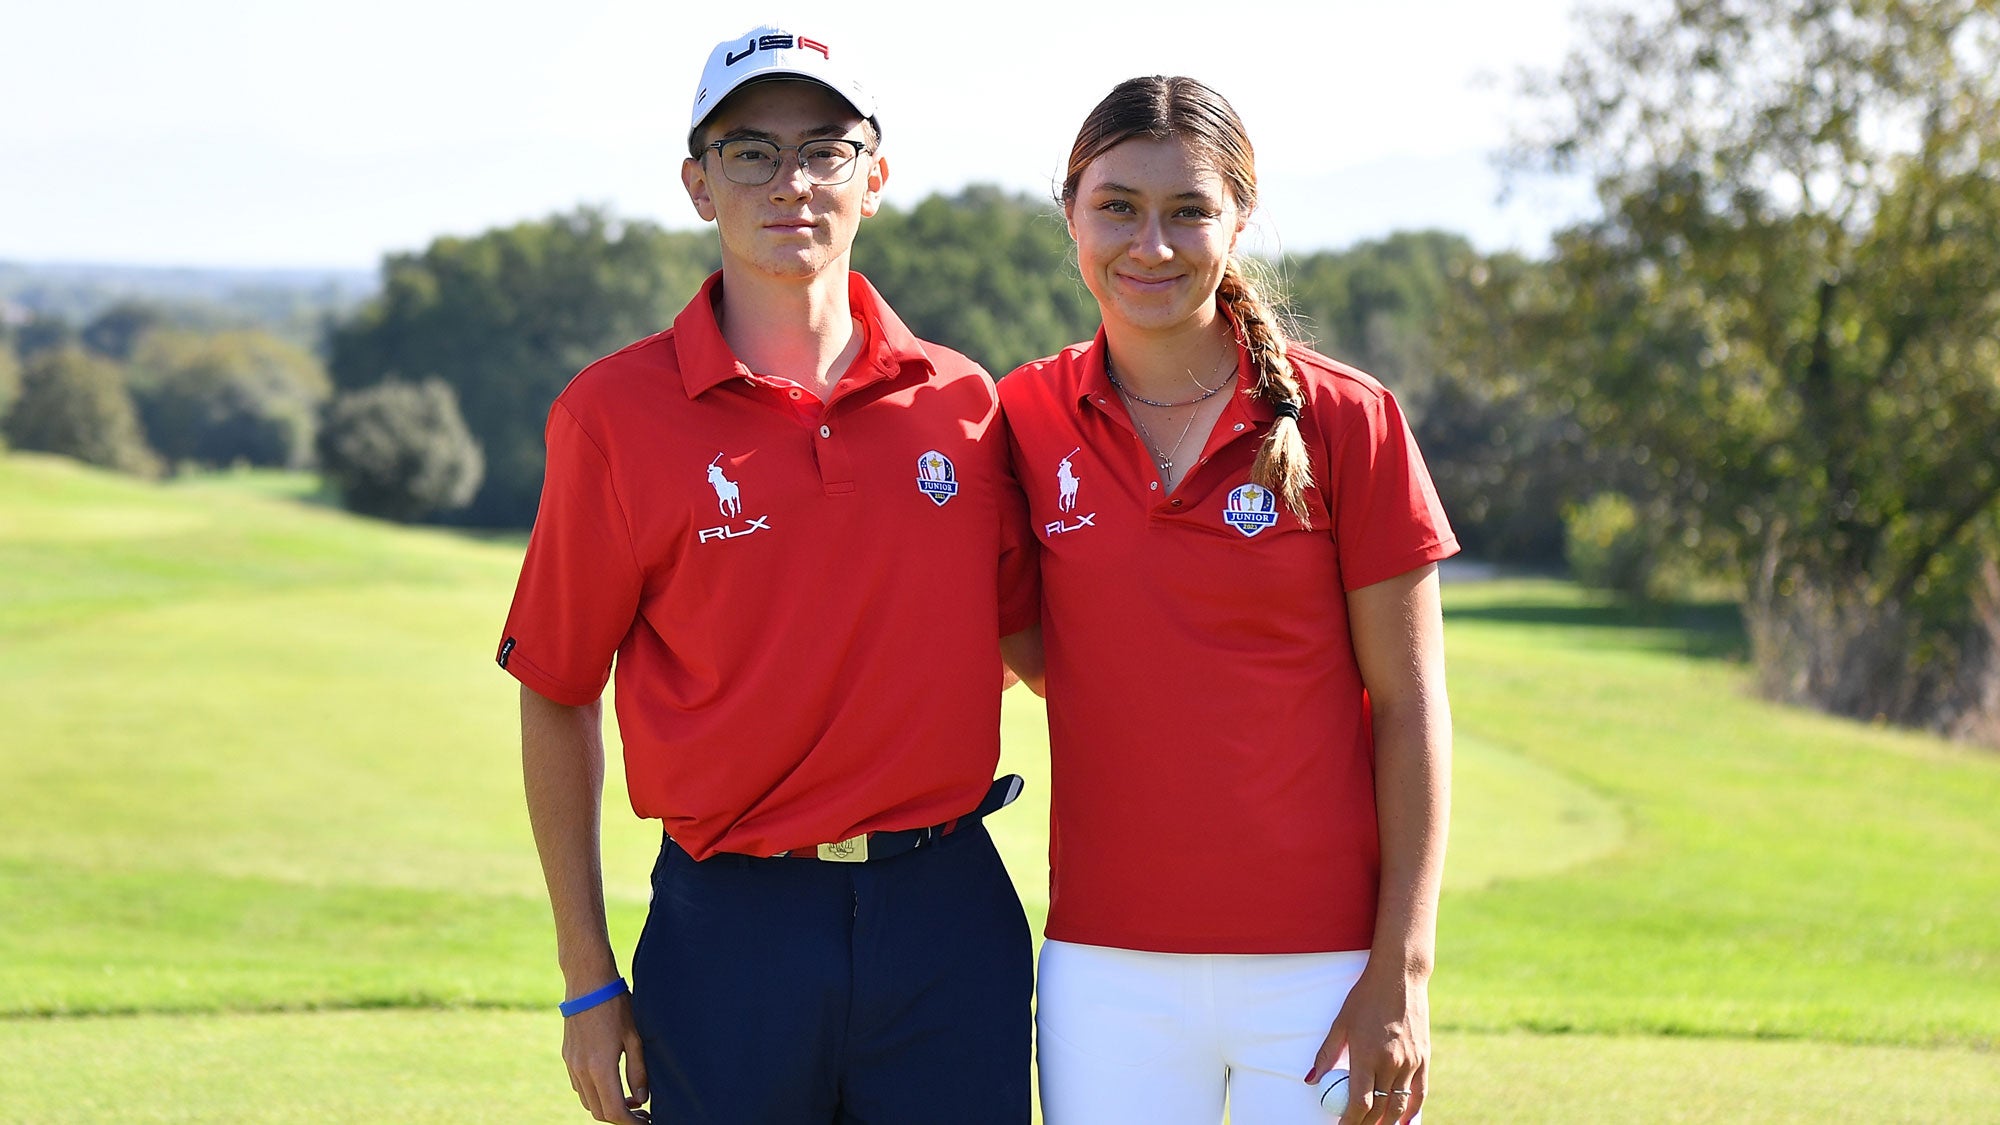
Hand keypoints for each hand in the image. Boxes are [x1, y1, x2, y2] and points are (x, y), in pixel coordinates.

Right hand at [562, 996, 649, 1122]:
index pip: (614, 1111)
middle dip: (621, 1117)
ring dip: (607, 1106)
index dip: (632, 1122)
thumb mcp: (635, 1038)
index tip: (646, 1120)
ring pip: (587, 1102)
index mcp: (600, 1068)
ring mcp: (571, 1065)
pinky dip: (595, 1093)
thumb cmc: (617, 1006)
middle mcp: (581, 1071)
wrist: (588, 983)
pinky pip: (579, 1087)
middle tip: (641, 1112)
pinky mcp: (567, 1057)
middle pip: (599, 1112)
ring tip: (629, 1098)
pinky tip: (612, 1082)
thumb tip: (641, 1099)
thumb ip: (638, 1072)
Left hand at [1304, 967, 1427, 1124]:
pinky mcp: (1424, 1058)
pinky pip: (1419, 1093)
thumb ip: (1326, 1054)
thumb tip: (1311, 1080)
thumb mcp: (1340, 1023)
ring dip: (1387, 1122)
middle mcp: (1391, 1063)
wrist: (1400, 977)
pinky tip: (1402, 1121)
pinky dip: (1411, 1111)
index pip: (1360, 1103)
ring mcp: (1410, 1062)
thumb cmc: (1365, 997)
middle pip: (1379, 1109)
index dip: (1350, 1121)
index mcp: (1367, 1056)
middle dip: (1366, 1124)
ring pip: (1399, 1105)